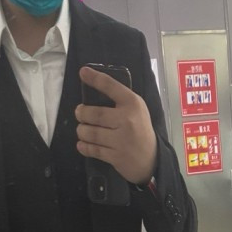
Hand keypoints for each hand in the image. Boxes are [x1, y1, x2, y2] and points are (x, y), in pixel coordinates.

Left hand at [75, 67, 156, 185]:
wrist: (151, 159)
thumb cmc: (140, 130)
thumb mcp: (137, 110)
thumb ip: (120, 100)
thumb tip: (94, 89)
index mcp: (132, 104)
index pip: (111, 87)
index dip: (95, 79)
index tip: (83, 72)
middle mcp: (126, 120)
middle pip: (94, 114)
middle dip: (81, 113)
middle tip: (80, 113)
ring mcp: (121, 140)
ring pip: (91, 133)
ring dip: (82, 131)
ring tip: (82, 129)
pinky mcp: (116, 156)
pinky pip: (93, 150)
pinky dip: (84, 147)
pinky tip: (82, 144)